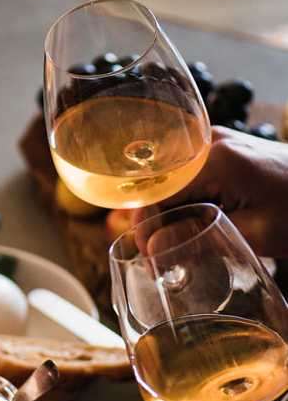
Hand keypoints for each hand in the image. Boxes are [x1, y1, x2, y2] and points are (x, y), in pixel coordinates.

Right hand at [140, 128, 287, 256]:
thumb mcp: (255, 232)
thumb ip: (199, 239)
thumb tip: (152, 251)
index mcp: (216, 159)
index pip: (158, 191)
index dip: (146, 225)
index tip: (147, 255)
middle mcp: (209, 142)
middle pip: (159, 183)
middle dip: (152, 221)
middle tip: (156, 258)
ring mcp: (213, 142)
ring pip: (169, 180)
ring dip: (166, 213)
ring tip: (171, 247)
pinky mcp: (219, 150)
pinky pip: (185, 176)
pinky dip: (182, 203)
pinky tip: (188, 227)